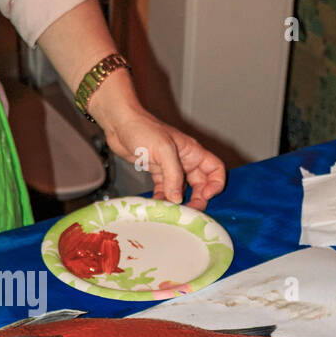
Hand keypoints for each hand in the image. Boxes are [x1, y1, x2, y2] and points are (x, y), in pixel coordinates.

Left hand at [94, 96, 225, 209]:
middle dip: (197, 199)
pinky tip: (157, 205)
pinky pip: (164, 189)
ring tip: (172, 212)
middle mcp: (184, 160)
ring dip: (178, 202)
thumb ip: (173, 175)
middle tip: (188, 212)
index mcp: (192, 152)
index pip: (216, 169)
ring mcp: (170, 167)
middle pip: (200, 184)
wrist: (119, 124)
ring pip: (182, 189)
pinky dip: (162, 198)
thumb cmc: (142, 128)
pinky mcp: (156, 172)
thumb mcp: (163, 150)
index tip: (206, 196)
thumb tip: (178, 198)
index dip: (215, 185)